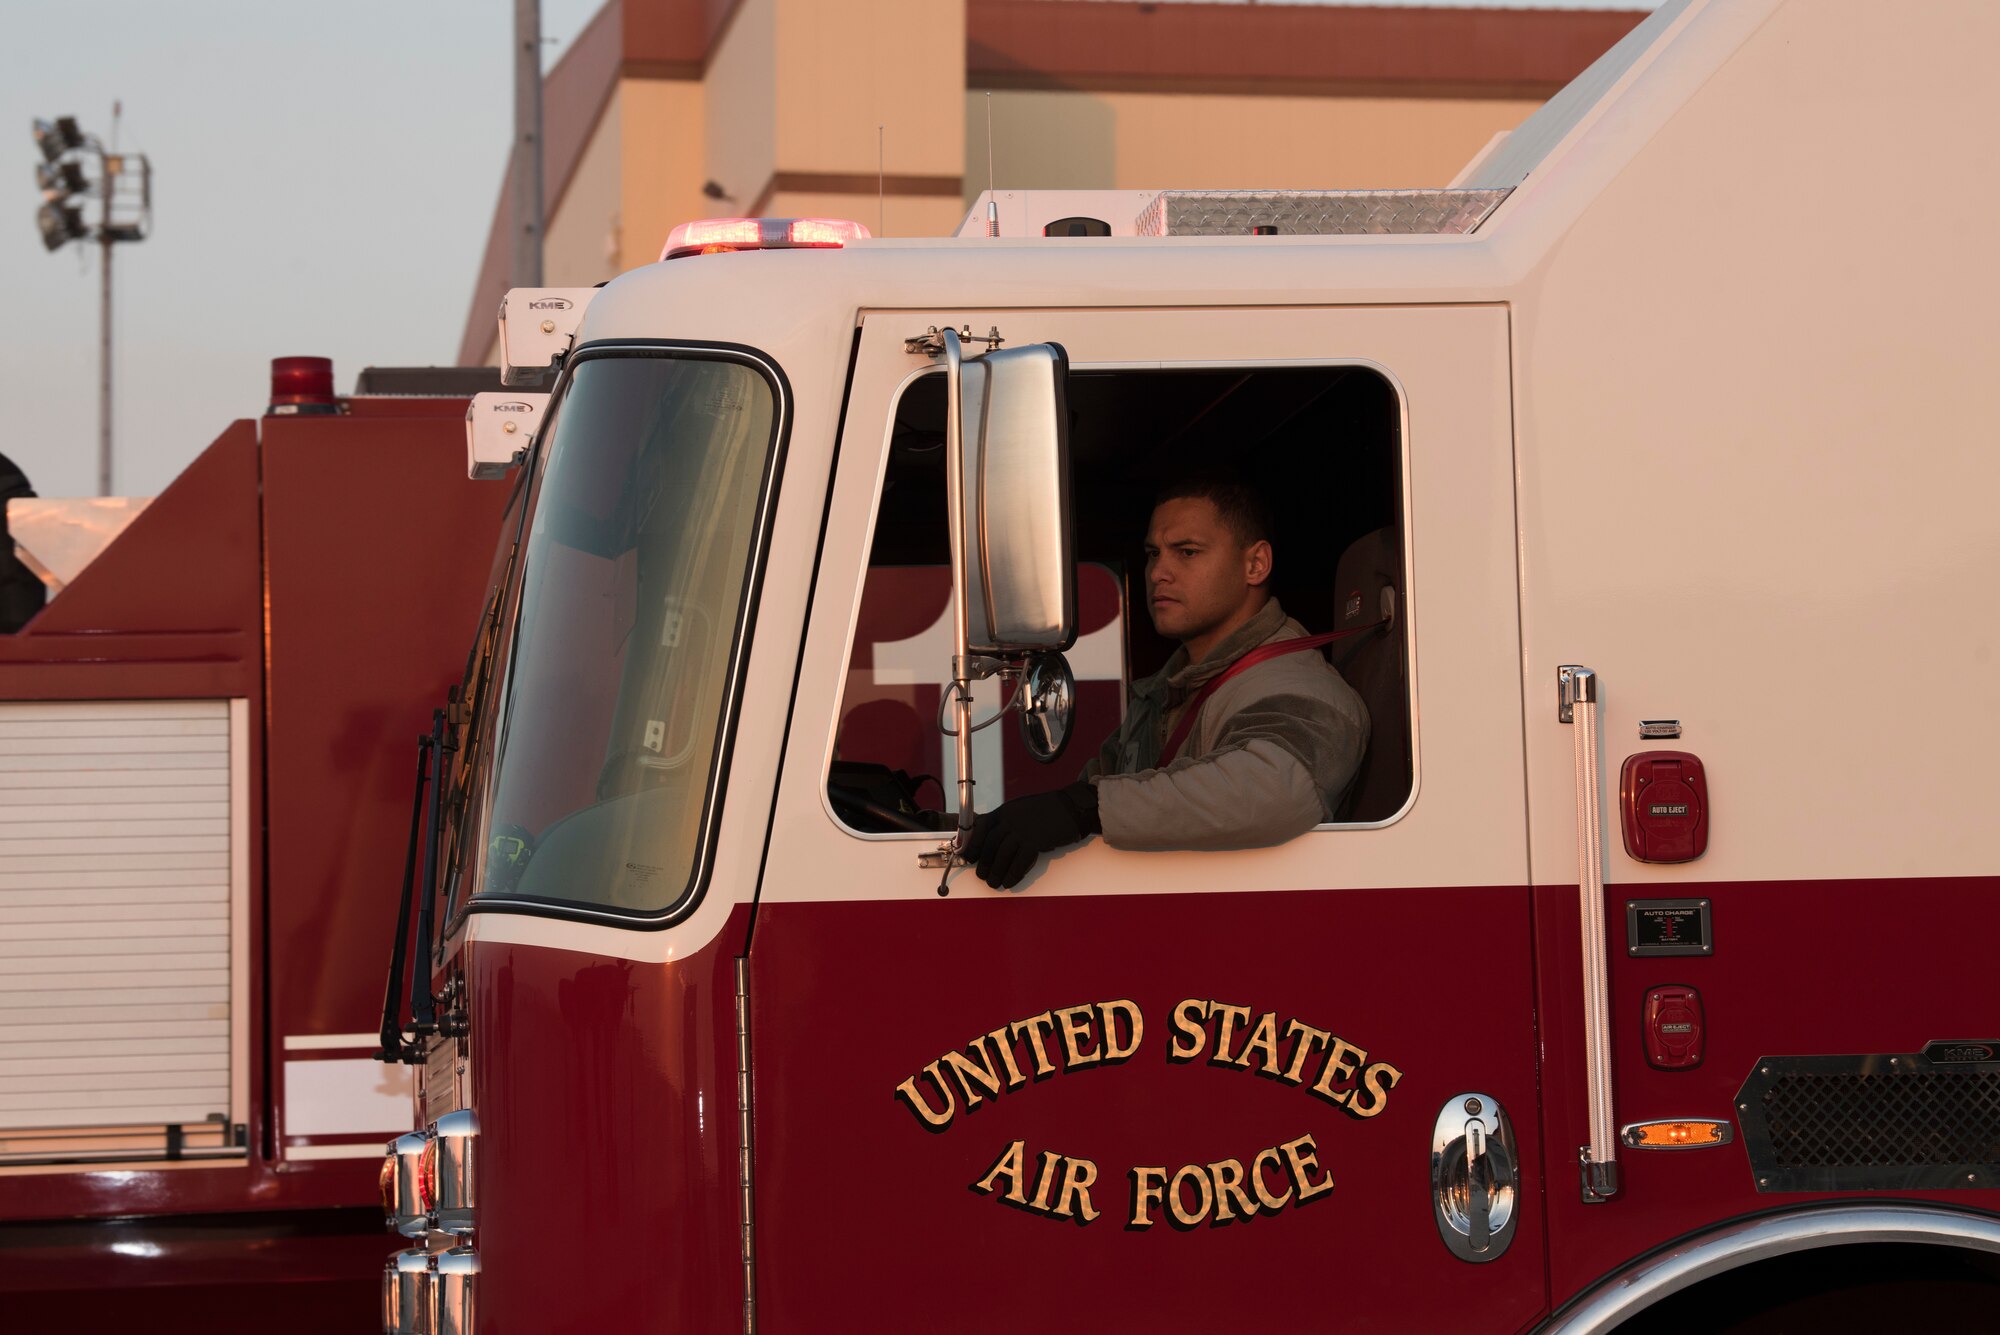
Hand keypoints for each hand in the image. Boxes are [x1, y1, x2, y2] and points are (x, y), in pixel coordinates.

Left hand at [962, 782, 1100, 888]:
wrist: (1071, 807)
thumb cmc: (1046, 810)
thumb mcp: (1020, 809)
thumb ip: (1005, 821)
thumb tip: (991, 840)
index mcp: (1005, 811)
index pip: (981, 828)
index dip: (973, 845)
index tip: (969, 858)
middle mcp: (1010, 819)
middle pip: (990, 845)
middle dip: (984, 864)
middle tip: (982, 876)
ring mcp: (1023, 830)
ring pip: (1002, 856)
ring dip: (996, 872)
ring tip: (994, 883)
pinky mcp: (1036, 842)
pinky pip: (1019, 862)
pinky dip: (1013, 875)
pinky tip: (1009, 882)